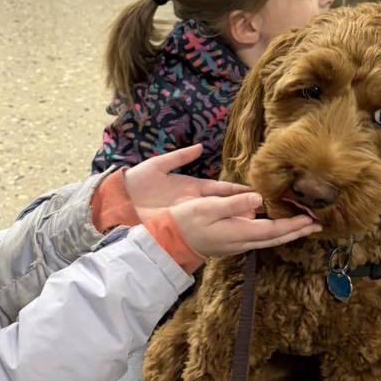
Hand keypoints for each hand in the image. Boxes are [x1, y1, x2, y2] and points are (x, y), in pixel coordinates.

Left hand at [124, 144, 250, 221]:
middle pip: (223, 204)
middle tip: (264, 209)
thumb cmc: (137, 181)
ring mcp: (187, 213)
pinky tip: (231, 233)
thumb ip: (179, 156)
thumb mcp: (158, 165)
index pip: (220, 188)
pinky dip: (217, 230)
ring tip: (255, 222)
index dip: (237, 190)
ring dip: (234, 220)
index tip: (256, 191)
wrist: (116, 201)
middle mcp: (193, 201)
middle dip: (242, 206)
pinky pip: (201, 228)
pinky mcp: (178, 224)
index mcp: (190, 185)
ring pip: (216, 217)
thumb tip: (200, 147)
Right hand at [168, 193, 320, 257]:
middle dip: (298, 231)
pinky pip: (261, 237)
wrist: (169, 241)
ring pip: (270, 239)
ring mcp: (238, 244)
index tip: (312, 220)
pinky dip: (275, 232)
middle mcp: (243, 241)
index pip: (275, 230)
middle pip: (277, 238)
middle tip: (318, 224)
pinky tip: (278, 225)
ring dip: (288, 232)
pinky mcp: (233, 242)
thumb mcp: (208, 207)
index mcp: (240, 232)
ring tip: (304, 224)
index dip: (295, 225)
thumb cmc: (186, 221)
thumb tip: (259, 199)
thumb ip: (234, 203)